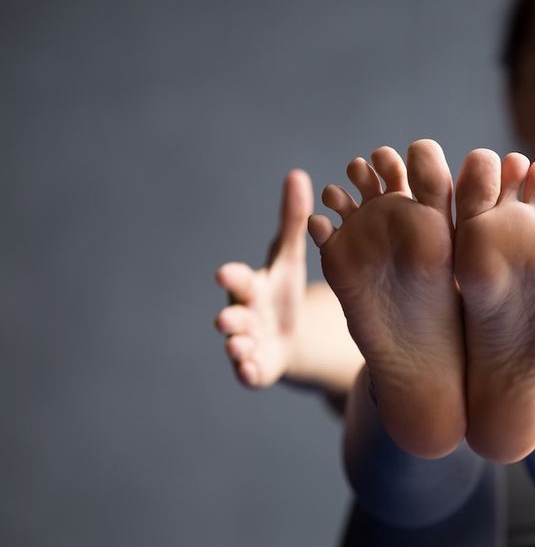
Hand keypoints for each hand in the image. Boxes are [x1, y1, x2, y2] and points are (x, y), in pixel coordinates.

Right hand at [214, 169, 312, 386]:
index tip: (224, 274)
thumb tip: (298, 174)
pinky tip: (250, 371)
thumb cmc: (282, 292)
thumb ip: (292, 221)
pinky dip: (247, 371)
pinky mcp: (255, 368)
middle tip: (225, 318)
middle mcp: (243, 315)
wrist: (289, 338)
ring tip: (236, 346)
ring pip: (236, 344)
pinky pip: (249, 372)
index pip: (240, 280)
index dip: (232, 278)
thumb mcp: (289, 258)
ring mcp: (246, 343)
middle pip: (232, 314)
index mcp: (251, 287)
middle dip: (229, 316)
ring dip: (235, 345)